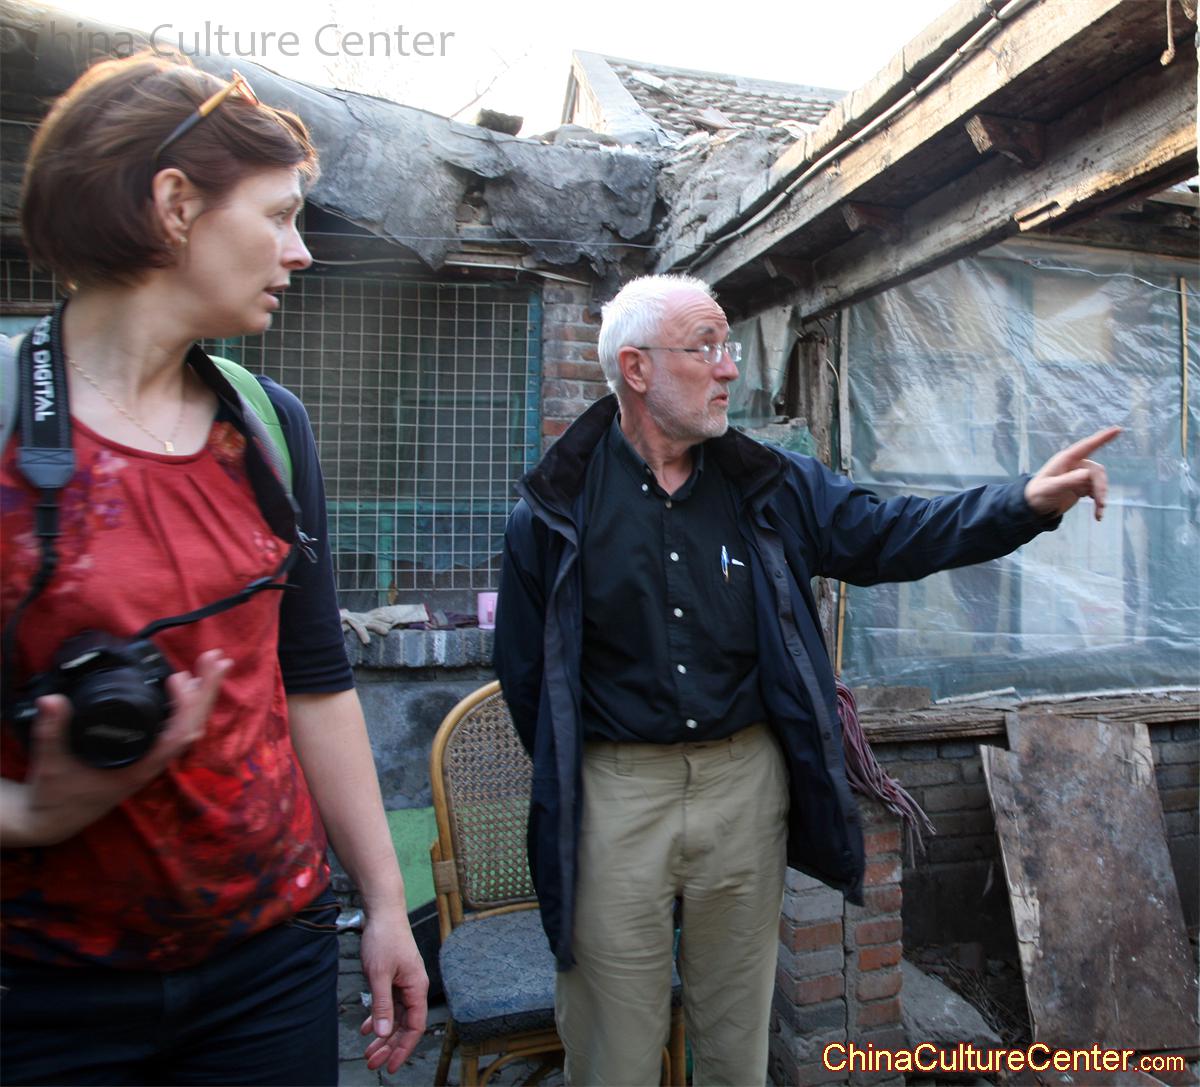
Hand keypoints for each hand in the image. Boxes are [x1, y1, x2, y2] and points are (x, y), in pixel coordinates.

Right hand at [2, 649, 230, 846]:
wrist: (50, 820)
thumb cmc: (54, 796)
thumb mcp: (50, 763)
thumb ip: (50, 731)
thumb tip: (51, 700)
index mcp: (138, 768)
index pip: (176, 736)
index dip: (184, 706)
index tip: (178, 678)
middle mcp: (152, 764)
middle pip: (192, 726)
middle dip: (207, 691)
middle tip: (216, 658)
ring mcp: (151, 759)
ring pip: (188, 727)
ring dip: (202, 696)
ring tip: (212, 665)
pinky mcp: (145, 755)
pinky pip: (176, 729)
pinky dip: (186, 706)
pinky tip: (187, 688)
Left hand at [359, 908, 429, 1072]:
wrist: (383, 912)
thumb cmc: (384, 938)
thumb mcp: (379, 974)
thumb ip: (382, 1004)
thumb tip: (385, 1033)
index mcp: (417, 987)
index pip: (415, 1026)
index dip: (404, 1048)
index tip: (391, 1066)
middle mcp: (414, 987)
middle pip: (405, 1024)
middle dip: (390, 1046)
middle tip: (372, 1063)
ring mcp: (404, 982)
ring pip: (396, 1016)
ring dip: (383, 1034)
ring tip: (368, 1051)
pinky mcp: (395, 977)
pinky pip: (389, 1004)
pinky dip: (379, 1017)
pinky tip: (368, 1028)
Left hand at [1024, 426, 1120, 521]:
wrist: (1034, 508)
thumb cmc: (1037, 494)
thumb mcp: (1051, 488)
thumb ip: (1068, 481)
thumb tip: (1087, 474)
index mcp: (1066, 460)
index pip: (1087, 446)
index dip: (1102, 438)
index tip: (1118, 429)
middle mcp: (1075, 465)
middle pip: (1097, 471)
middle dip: (1101, 487)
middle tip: (1101, 504)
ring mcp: (1079, 476)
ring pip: (1099, 483)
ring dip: (1101, 497)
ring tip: (1099, 512)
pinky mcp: (1081, 486)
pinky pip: (1096, 492)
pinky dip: (1098, 502)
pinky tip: (1097, 514)